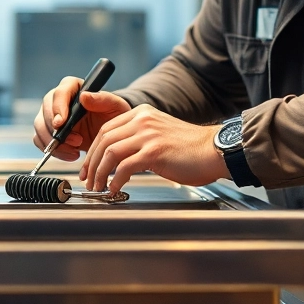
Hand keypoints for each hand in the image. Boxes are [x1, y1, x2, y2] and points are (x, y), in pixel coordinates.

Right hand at [32, 78, 130, 160]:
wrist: (110, 133)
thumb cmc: (113, 115)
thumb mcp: (115, 106)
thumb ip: (102, 99)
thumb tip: (84, 96)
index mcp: (73, 87)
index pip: (60, 93)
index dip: (58, 108)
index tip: (61, 123)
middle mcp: (57, 100)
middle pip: (45, 110)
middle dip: (57, 129)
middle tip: (76, 141)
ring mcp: (50, 116)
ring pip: (40, 127)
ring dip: (54, 142)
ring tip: (75, 150)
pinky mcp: (49, 132)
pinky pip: (40, 141)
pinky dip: (52, 150)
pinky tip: (70, 154)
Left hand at [80, 104, 228, 193]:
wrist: (215, 151)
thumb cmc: (191, 149)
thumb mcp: (160, 134)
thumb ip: (140, 139)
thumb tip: (118, 159)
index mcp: (142, 114)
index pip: (106, 129)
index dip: (93, 151)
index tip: (88, 167)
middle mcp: (142, 121)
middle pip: (104, 140)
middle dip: (91, 163)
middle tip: (88, 181)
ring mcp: (148, 135)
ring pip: (110, 153)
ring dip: (99, 174)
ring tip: (98, 188)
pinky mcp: (154, 152)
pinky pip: (124, 167)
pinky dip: (115, 181)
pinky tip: (115, 189)